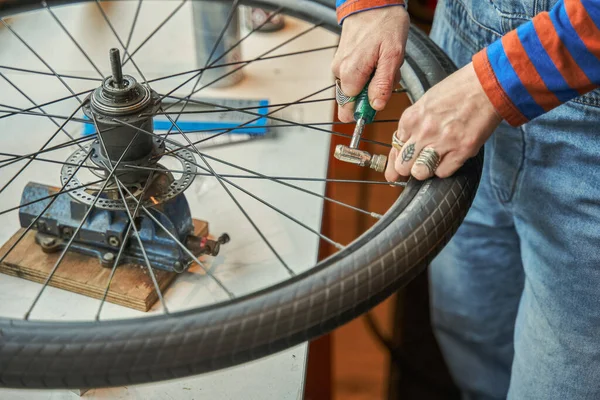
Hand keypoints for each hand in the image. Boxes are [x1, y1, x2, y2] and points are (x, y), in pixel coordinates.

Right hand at [331, 6, 408, 122]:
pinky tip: (376, 59)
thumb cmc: (385, 25)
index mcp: (350, 74)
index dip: (367, 107)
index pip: (351, 109)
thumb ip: (383, 84)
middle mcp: (339, 72)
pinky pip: (353, 77)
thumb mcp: (392, 55)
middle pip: (353, 100)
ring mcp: (338, 66)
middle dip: (370, 94)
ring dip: (371, 82)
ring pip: (355, 89)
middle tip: (384, 74)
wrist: (373, 3)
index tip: (379, 97)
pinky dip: (367, 73)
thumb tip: (376, 106)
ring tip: (382, 62)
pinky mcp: (340, 62)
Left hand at [384, 63, 502, 181]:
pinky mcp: (462, 150)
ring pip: (420, 173)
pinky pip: (443, 173)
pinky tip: (449, 157)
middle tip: (417, 161)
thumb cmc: (458, 90)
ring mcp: (443, 142)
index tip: (404, 157)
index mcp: (411, 118)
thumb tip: (401, 146)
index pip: (395, 148)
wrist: (488, 84)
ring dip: (425, 170)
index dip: (399, 155)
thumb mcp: (426, 102)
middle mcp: (424, 131)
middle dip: (408, 166)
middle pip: (402, 166)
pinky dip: (444, 168)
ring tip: (433, 160)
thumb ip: (412, 124)